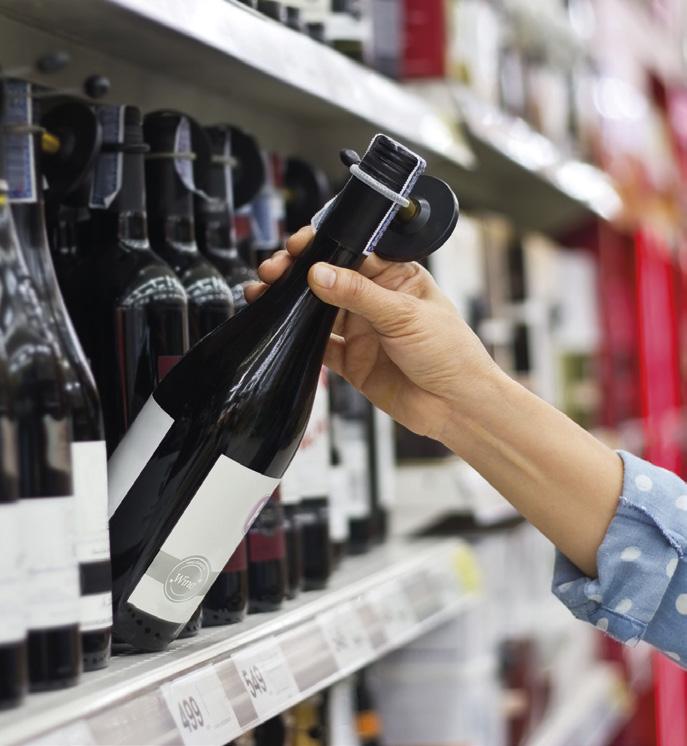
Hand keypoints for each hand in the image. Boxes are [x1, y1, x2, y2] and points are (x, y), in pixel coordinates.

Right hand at [244, 226, 501, 444]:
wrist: (455, 406)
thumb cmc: (451, 353)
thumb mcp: (405, 315)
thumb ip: (358, 294)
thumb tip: (319, 272)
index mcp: (396, 277)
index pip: (352, 251)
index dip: (323, 245)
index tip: (298, 245)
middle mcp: (375, 301)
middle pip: (328, 278)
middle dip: (297, 271)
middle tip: (274, 270)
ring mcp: (362, 330)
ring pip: (317, 310)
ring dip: (291, 302)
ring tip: (265, 293)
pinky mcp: (351, 360)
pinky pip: (318, 345)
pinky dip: (298, 338)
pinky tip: (281, 328)